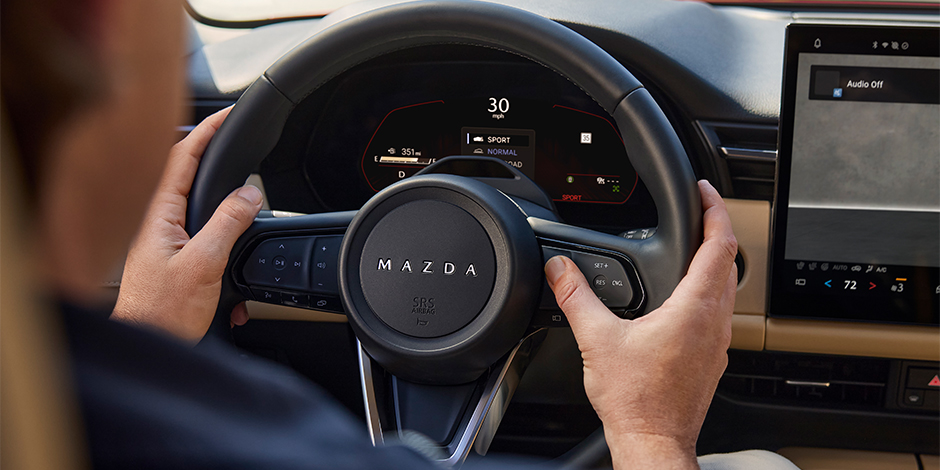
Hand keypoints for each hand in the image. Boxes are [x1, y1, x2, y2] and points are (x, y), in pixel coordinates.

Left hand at [112, 107, 262, 343]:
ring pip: (193, 199)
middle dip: (209, 151)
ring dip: (217, 190)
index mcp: (158, 214)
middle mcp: (155, 221)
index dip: (206, 131)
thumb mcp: (204, 264)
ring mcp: (162, 237)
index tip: (228, 115)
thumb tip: (250, 194)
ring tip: (236, 174)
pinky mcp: (171, 255)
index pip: (181, 157)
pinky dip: (218, 223)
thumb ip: (227, 224)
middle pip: (184, 171)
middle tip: (232, 136)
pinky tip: (231, 227)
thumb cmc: (162, 312)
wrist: (146, 343)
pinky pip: (197, 225)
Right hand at [544, 180, 736, 469]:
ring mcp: (718, 343)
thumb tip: (559, 270)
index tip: (705, 192)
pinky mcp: (712, 360)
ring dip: (714, 262)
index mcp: (695, 309)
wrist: (653, 443)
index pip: (719, 245)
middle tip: (699, 212)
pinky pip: (719, 313)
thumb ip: (576, 297)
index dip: (714, 210)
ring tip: (693, 248)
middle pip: (729, 261)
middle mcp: (715, 323)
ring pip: (727, 288)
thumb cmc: (636, 401)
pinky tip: (684, 300)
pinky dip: (708, 292)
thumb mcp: (597, 340)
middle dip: (715, 230)